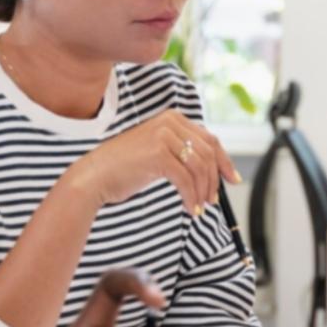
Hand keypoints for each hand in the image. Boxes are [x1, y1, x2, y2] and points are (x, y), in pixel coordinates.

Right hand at [68, 109, 238, 214]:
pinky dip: (191, 197)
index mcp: (173, 118)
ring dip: (203, 191)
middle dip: (214, 180)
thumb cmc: (125, 169)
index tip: (232, 180)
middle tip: (212, 201)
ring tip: (199, 207)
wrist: (94, 176)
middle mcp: (170, 122)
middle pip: (208, 154)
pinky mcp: (158, 154)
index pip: (210, 139)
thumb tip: (215, 170)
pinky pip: (186, 180)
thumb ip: (182, 152)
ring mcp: (163, 136)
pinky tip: (189, 208)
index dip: (224, 161)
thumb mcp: (159, 153)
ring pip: (199, 168)